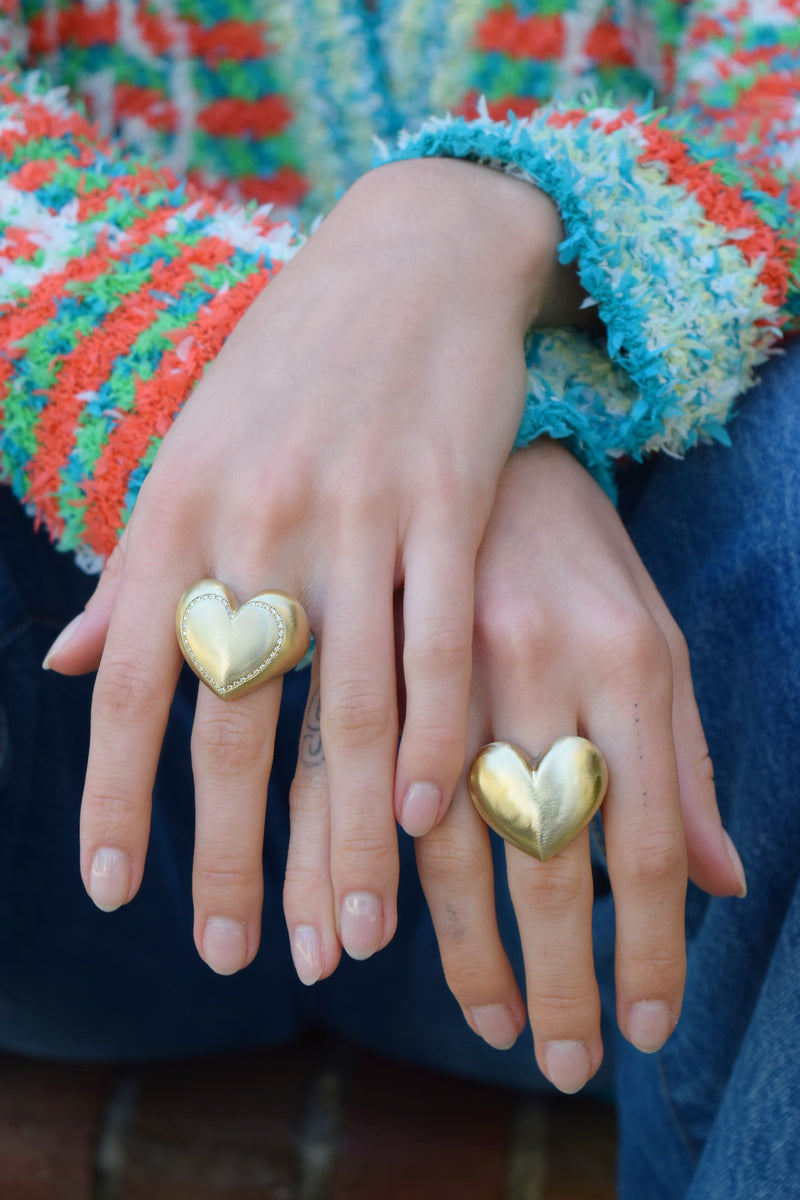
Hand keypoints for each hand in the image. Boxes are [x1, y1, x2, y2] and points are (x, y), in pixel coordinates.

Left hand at [46, 158, 566, 975]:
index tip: (117, 890)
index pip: (132, 682)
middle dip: (227, 851)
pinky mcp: (447, 503)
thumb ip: (139, 568)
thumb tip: (73, 663)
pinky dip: (436, 740)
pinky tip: (434, 821)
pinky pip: (438, 646)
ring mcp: (356, 512)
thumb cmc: (292, 369)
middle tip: (227, 954)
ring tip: (347, 933)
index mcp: (178, 510)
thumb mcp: (194, 453)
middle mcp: (256, 518)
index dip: (116, 793)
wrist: (409, 257)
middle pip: (236, 719)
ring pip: (348, 706)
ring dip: (346, 832)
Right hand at [410, 440, 745, 1090]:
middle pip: (550, 857)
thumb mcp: (656, 638)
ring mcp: (449, 664)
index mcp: (628, 657)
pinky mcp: (375, 658)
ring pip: (453, 841)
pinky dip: (367, 874)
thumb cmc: (582, 557)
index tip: (646, 1026)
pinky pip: (368, 791)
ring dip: (468, 950)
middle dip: (562, 975)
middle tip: (567, 1061)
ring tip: (493, 1025)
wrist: (484, 444)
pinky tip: (369, 939)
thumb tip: (727, 883)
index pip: (644, 836)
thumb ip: (684, 759)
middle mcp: (539, 666)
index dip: (648, 944)